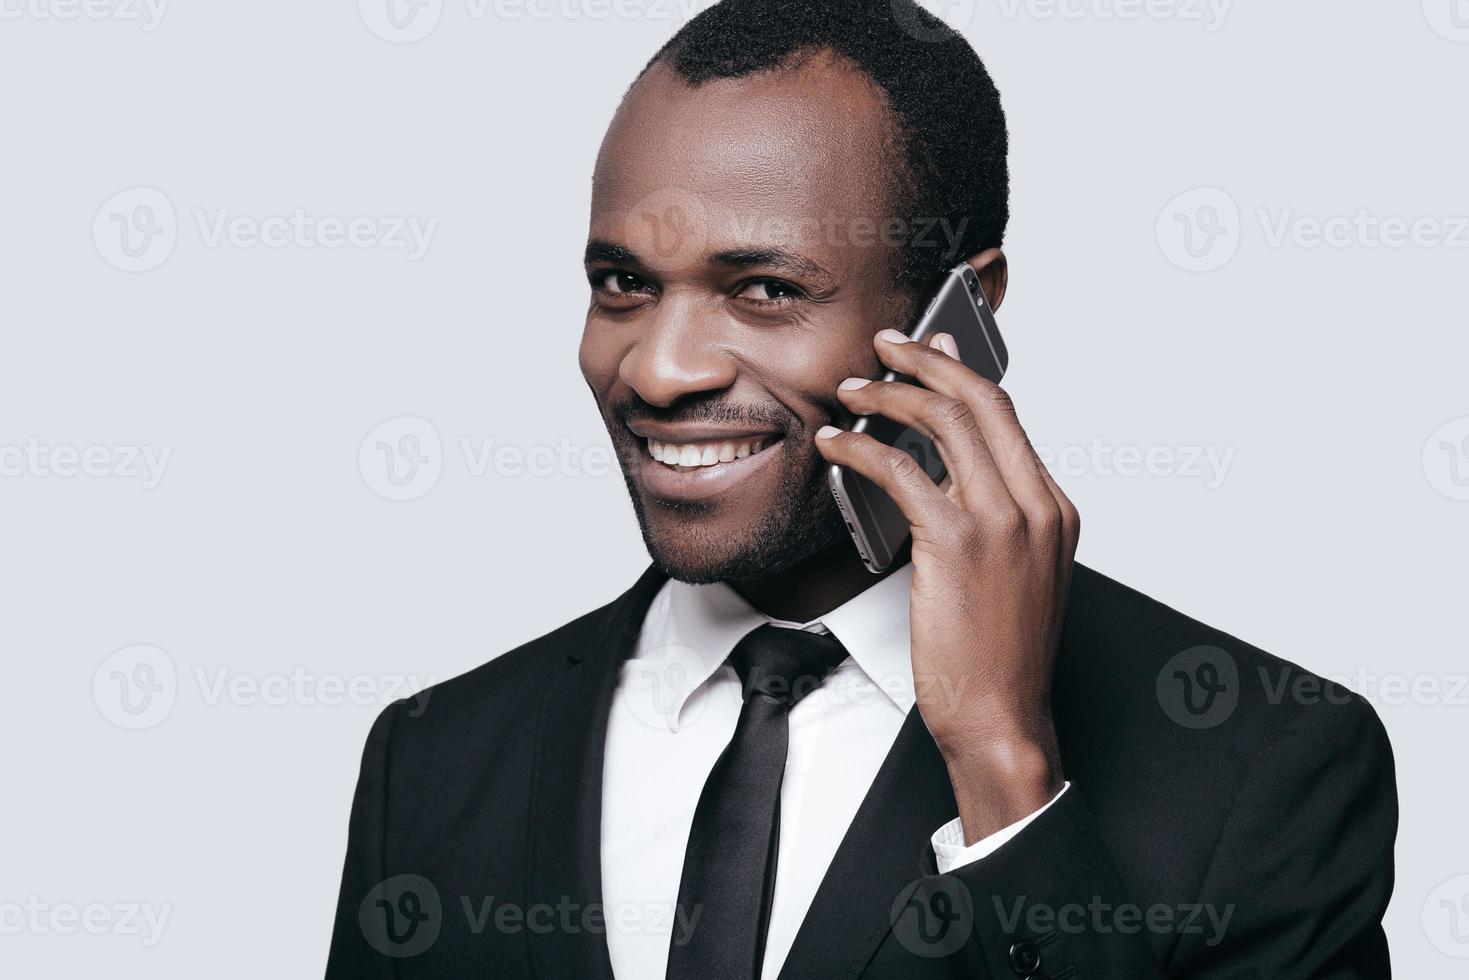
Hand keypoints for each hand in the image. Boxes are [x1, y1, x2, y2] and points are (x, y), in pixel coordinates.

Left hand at [815, 328, 1079, 841]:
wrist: (1003, 718)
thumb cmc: (999, 659)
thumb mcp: (1016, 577)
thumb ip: (994, 521)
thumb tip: (943, 475)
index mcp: (1054, 509)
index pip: (1006, 417)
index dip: (962, 373)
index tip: (931, 351)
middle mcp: (1036, 504)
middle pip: (981, 399)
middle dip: (927, 360)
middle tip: (887, 344)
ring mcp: (1002, 520)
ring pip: (944, 420)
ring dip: (888, 395)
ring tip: (851, 390)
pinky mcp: (956, 542)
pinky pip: (899, 470)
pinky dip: (860, 447)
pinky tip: (835, 445)